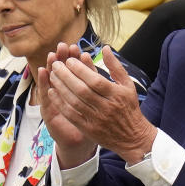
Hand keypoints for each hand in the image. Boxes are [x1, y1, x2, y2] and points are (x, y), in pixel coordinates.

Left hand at [46, 45, 155, 164]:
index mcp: (117, 94)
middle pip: (82, 90)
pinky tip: (52, 92)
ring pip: (74, 101)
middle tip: (56, 64)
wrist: (132, 137)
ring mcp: (97, 119)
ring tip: (52, 75)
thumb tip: (104, 48)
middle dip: (66, 75)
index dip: (80, 69)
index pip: (95, 80)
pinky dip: (60, 103)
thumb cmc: (129, 107)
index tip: (69, 60)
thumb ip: (115, 66)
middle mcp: (107, 107)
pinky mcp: (89, 129)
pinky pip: (71, 114)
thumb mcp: (128, 85)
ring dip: (60, 87)